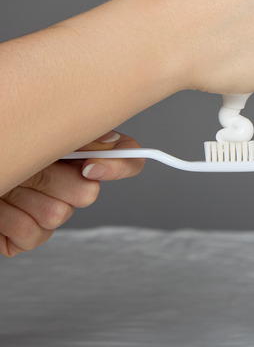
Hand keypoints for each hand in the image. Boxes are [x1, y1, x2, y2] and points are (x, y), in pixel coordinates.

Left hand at [0, 131, 143, 256]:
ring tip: (4, 183)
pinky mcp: (25, 235)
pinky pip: (34, 236)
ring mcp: (47, 207)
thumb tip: (111, 142)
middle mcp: (67, 177)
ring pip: (59, 215)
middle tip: (29, 167)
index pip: (128, 156)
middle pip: (90, 192)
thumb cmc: (2, 140)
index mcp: (77, 147)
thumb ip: (80, 134)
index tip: (89, 166)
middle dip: (54, 180)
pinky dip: (8, 222)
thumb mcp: (38, 130)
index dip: (118, 165)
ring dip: (24, 198)